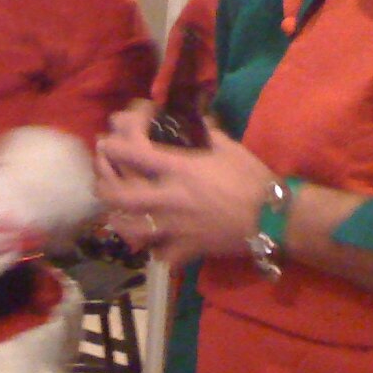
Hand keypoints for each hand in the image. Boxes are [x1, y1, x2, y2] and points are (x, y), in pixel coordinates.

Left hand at [95, 108, 274, 266]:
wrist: (272, 217)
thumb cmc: (251, 178)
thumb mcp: (228, 147)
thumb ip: (205, 131)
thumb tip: (196, 116)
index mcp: (179, 170)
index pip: (135, 154)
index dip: (114, 146)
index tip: (107, 141)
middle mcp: (170, 198)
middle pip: (121, 196)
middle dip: (104, 186)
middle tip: (101, 181)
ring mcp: (175, 226)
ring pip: (132, 229)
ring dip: (120, 221)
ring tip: (117, 215)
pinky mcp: (186, 249)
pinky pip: (161, 256)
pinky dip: (154, 252)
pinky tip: (153, 247)